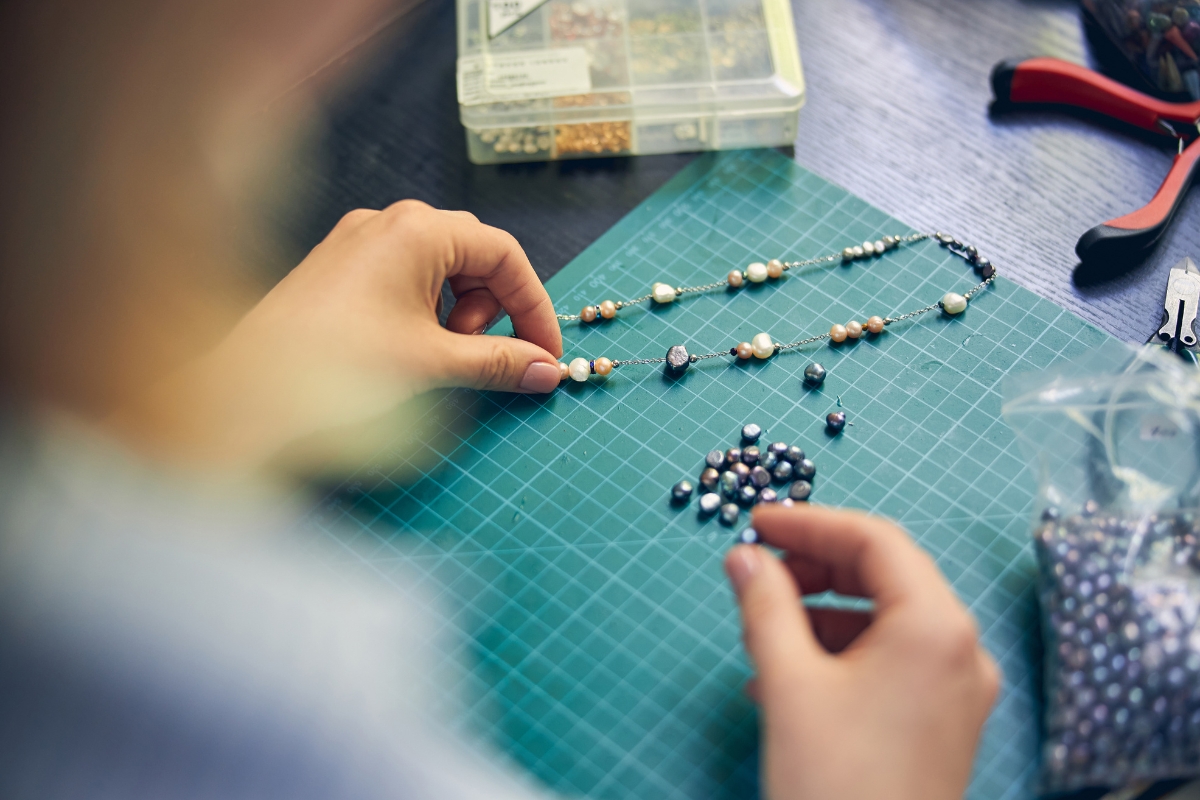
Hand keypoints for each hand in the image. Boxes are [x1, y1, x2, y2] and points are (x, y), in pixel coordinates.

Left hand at [110, 201, 563, 465]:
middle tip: (474, 354)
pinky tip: (403, 349)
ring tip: (432, 356)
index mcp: (417, 230)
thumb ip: (498, 363)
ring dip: (454, 313)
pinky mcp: (338, 268)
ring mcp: (358, 242)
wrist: (246, 390)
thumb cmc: (336, 366)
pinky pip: (403, 279)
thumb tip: (545, 370)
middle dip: (488, 309)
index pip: (503, 255)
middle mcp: (388, 223)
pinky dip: (421, 312)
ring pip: (438, 268)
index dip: (533, 306)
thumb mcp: (431, 364)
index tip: (544, 352)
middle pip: (473, 256)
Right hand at [725, 504, 999, 799]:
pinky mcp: (946, 723)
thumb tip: (744, 556)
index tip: (758, 522)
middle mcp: (962, 649)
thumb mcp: (788, 683)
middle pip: (887, 575)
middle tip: (759, 573)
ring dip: (823, 612)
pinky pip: (894, 661)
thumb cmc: (835, 782)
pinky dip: (842, 652)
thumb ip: (765, 605)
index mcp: (935, 625)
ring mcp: (959, 690)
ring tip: (764, 632)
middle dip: (817, 568)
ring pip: (887, 619)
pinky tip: (789, 676)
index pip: (875, 540)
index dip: (811, 524)